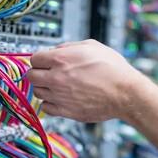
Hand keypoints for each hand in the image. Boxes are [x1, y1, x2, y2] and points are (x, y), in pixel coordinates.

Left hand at [28, 39, 146, 121]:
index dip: (40, 59)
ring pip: (37, 92)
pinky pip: (45, 108)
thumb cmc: (113, 70)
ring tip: (57, 86)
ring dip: (44, 88)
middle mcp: (57, 78)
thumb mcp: (92, 46)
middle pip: (31, 76)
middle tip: (47, 74)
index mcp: (61, 59)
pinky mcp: (65, 111)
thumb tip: (55, 50)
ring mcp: (60, 96)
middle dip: (38, 73)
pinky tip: (59, 98)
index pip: (34, 59)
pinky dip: (50, 103)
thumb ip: (68, 46)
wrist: (125, 93)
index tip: (45, 62)